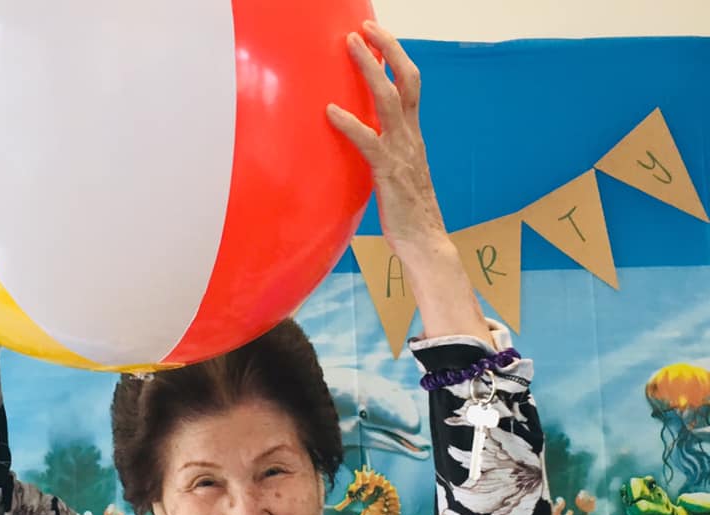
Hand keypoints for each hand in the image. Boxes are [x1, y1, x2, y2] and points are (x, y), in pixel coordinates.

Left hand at [327, 22, 446, 261]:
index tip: (378, 37)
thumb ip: (385, 157)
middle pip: (406, 81)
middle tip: (365, 28)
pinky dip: (349, 123)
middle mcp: (411, 138)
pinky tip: (331, 111)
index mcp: (414, 138)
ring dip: (370, 69)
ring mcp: (402, 153)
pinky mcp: (388, 173)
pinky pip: (368, 141)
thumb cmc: (409, 216)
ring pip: (390, 99)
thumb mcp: (397, 177)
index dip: (397, 59)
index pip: (411, 87)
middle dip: (387, 50)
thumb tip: (364, 149)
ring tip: (350, 47)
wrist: (426, 243)